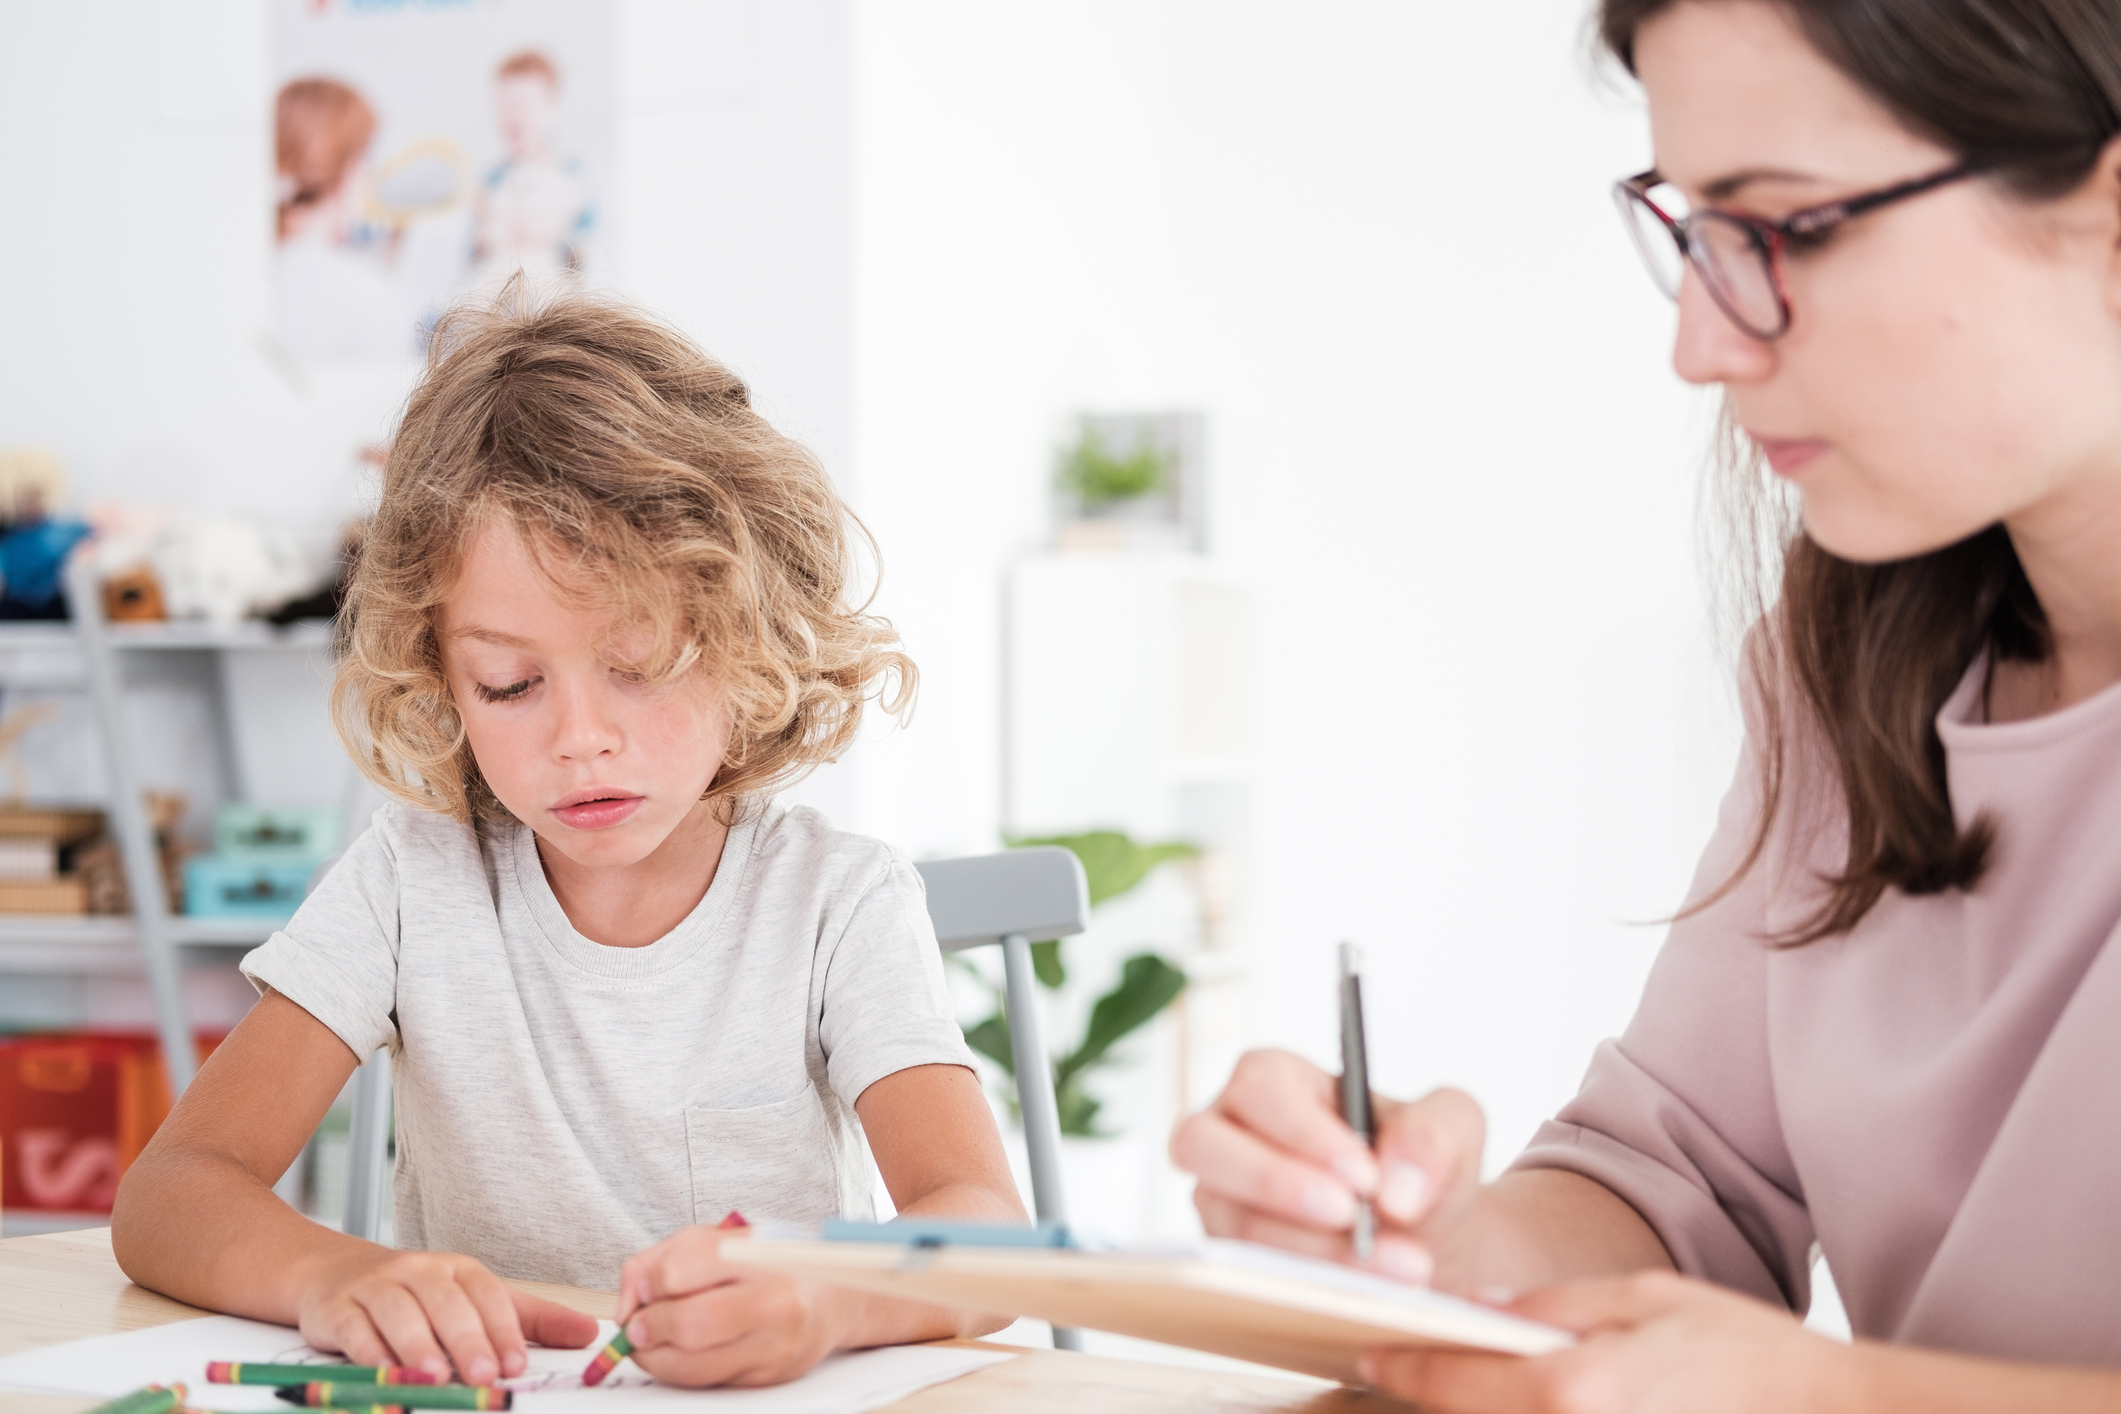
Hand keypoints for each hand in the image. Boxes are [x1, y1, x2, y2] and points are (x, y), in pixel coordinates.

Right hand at [294, 1245, 597, 1384]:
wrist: (338, 1275)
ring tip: (437, 1376)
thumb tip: (590, 1333)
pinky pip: (354, 1329)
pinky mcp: (338, 1309)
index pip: (488, 1295)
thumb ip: (530, 1320)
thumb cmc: (419, 1294)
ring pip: (400, 1314)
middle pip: (447, 1303)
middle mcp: (419, 1272)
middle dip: (468, 1341)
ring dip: (419, 1346)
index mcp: (459, 1269)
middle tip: (485, 1375)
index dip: (503, 1330)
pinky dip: (368, 1353)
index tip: (517, 1364)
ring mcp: (377, 1287)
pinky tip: (383, 1373)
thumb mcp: (475, 1299)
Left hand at [615, 1224, 843, 1386]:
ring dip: (654, 1358)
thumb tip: (629, 1302)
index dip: (651, 1282)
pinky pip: (706, 1383)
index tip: (645, 1288)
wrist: (835, 1298)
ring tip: (649, 1343)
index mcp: (760, 1253)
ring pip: (692, 1365)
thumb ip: (665, 1258)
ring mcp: (774, 1344)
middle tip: (636, 1326)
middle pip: (688, 1323)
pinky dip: (679, 1371)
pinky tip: (678, 1354)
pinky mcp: (768, 1376)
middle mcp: (774, 1299)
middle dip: (647, 1328)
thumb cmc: (773, 1264)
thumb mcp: (723, 1239)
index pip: (684, 1268)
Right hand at [1170, 1048, 1484, 1283]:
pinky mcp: (1228, 1259)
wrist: (1422, 1239)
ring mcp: (1220, 1200)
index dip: (1303, 1130)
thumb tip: (1396, 1189)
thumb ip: (1436, 1135)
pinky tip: (1361, 1295)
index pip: (1260, 1086)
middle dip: (1275, 1183)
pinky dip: (1303, 1286)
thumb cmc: (1418, 1168)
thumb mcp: (1452, 1131)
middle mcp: (1228, 1134)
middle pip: (1201, 1142)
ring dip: (1306, 1248)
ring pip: (1227, 1221)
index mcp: (1273, 1081)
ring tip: (1388, 1267)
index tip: (1365, 1176)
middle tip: (1351, 1217)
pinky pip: (1241, 1276)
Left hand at [1361, 1271, 1851, 1412]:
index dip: (1400, 1370)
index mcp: (1573, 1393)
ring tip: (1456, 1394)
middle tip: (1401, 1380)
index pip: (1452, 1385)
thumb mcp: (1647, 1299)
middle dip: (1434, 1405)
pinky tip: (1520, 1404)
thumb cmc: (1750, 1357)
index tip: (1366, 1359)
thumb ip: (1557, 1309)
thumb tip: (1484, 1314)